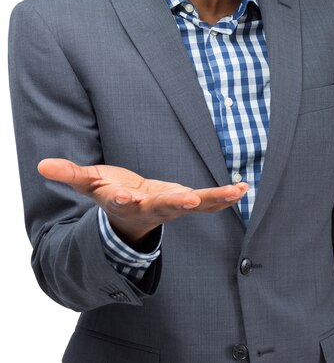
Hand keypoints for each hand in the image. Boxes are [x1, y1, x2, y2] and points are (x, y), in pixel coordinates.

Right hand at [38, 159, 248, 245]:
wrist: (131, 216)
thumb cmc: (110, 194)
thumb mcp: (89, 183)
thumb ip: (69, 174)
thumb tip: (41, 166)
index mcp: (123, 203)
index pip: (119, 201)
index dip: (120, 197)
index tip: (122, 194)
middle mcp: (149, 209)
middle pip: (161, 206)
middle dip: (174, 202)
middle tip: (188, 198)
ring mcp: (170, 208)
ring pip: (193, 206)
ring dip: (213, 200)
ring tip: (235, 192)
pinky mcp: (186, 202)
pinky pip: (208, 202)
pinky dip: (224, 197)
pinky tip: (243, 188)